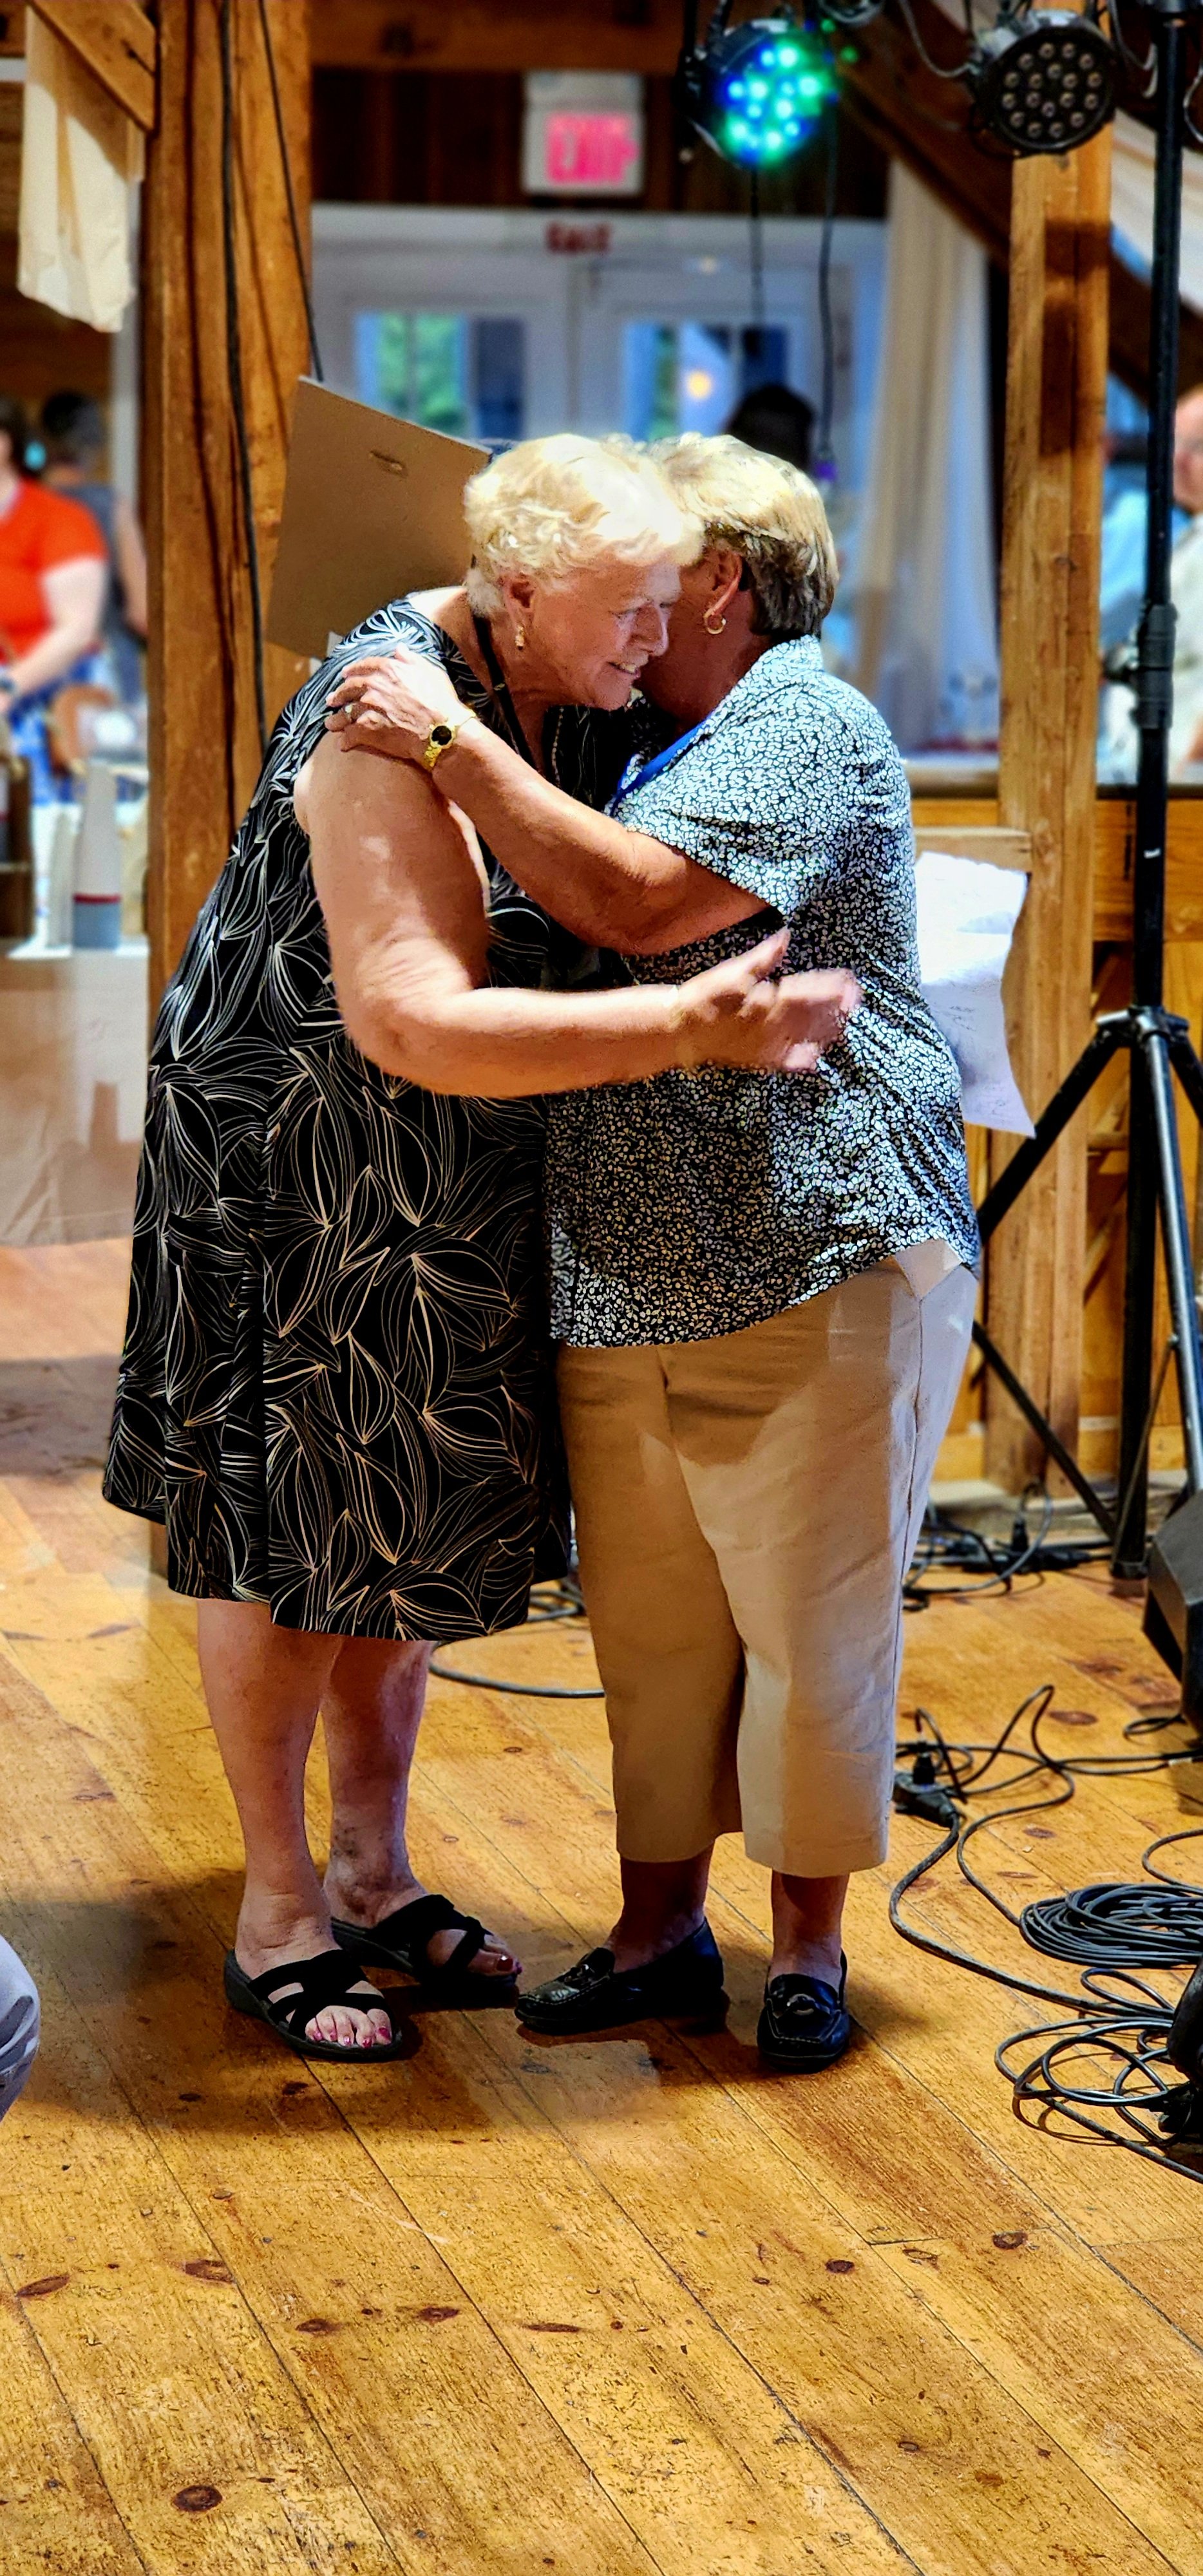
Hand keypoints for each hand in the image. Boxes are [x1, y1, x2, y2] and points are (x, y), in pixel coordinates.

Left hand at [325, 648, 465, 760]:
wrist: (440, 730)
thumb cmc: (440, 701)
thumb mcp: (430, 672)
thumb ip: (411, 660)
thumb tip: (399, 649)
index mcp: (387, 669)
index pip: (363, 666)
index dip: (352, 670)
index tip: (344, 674)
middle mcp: (373, 686)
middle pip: (349, 688)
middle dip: (339, 694)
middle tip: (332, 700)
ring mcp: (368, 707)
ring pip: (345, 713)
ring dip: (336, 719)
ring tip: (330, 724)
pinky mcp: (367, 729)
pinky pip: (350, 735)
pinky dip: (345, 740)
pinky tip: (343, 744)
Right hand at [674, 931, 860, 1073]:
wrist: (680, 1029)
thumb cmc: (705, 996)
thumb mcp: (734, 970)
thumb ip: (764, 957)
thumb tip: (785, 937)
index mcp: (769, 1001)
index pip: (809, 992)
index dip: (831, 987)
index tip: (849, 981)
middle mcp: (773, 1026)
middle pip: (813, 1016)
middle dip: (836, 1007)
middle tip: (856, 1000)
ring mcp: (767, 1045)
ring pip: (805, 1038)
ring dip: (827, 1030)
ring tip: (844, 1022)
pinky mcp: (757, 1059)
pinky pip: (785, 1062)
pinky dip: (802, 1059)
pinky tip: (815, 1057)